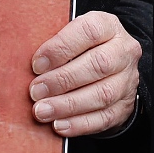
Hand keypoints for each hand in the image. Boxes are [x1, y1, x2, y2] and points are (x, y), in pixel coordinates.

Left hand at [29, 10, 140, 136]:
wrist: (111, 69)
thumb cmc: (82, 49)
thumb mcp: (72, 35)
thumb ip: (55, 43)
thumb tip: (26, 62)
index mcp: (108, 26)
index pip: (89, 31)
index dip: (61, 47)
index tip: (37, 64)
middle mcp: (123, 52)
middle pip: (98, 65)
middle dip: (62, 80)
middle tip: (36, 91)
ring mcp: (127, 81)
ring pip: (101, 95)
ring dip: (67, 105)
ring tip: (42, 111)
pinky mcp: (124, 107)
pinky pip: (103, 118)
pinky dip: (78, 124)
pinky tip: (59, 125)